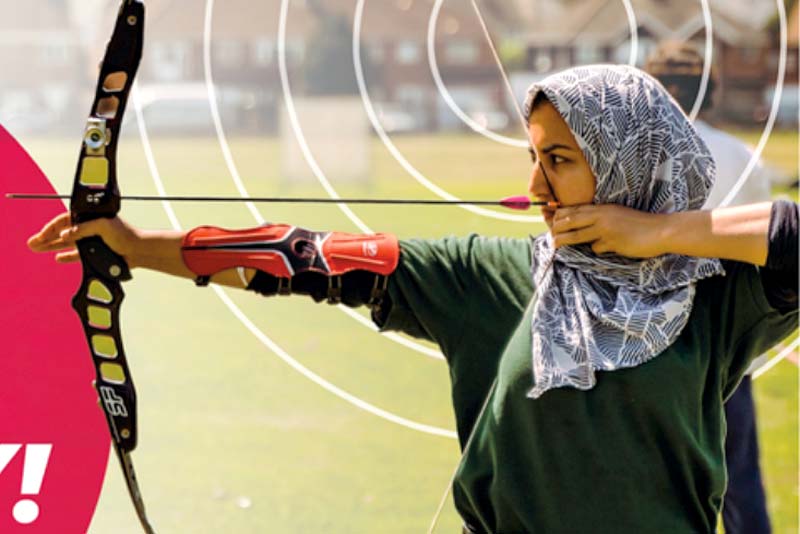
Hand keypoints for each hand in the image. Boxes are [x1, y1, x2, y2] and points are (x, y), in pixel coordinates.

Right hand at [28, 213, 141, 266]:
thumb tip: (65, 234)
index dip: (51, 227)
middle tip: (31, 243)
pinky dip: (67, 255)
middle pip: (62, 231)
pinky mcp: (95, 252)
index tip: (41, 235)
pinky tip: (57, 258)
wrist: (139, 251)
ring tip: (37, 248)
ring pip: (66, 242)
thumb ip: (84, 228)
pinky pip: (76, 254)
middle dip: (46, 237)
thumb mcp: (104, 226)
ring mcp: (90, 240)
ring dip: (51, 245)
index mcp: (89, 217)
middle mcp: (88, 227)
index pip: (64, 220)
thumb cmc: (126, 235)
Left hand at [551, 204, 667, 257]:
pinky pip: (597, 248)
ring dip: (564, 240)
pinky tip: (608, 248)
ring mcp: (606, 229)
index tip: (552, 222)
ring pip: (578, 235)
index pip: (575, 209)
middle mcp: (602, 216)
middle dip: (557, 228)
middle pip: (572, 220)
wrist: (660, 230)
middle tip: (550, 236)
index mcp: (603, 208)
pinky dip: (598, 249)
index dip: (561, 216)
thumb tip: (583, 228)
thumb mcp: (617, 216)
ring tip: (554, 244)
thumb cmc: (639, 224)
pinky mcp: (613, 241)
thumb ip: (601, 219)